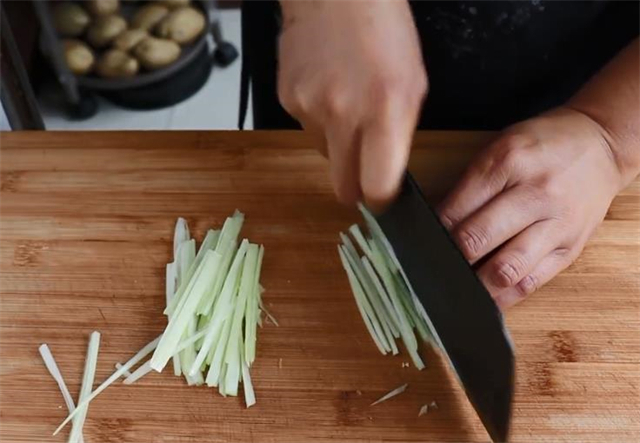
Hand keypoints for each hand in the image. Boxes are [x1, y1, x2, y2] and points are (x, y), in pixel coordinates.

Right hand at [278, 0, 426, 208]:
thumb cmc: (383, 29)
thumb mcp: (414, 83)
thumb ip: (400, 134)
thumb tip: (386, 170)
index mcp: (386, 110)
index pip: (377, 187)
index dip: (381, 198)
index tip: (382, 195)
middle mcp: (344, 114)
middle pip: (342, 187)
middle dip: (354, 185)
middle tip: (363, 168)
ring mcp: (309, 108)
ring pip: (324, 154)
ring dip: (337, 142)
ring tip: (347, 102)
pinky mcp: (287, 100)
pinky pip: (306, 128)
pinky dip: (319, 117)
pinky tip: (328, 87)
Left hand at [438, 108, 624, 308]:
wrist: (600, 145)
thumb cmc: (540, 145)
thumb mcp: (499, 148)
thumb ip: (467, 186)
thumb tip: (433, 226)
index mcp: (507, 163)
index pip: (456, 209)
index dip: (431, 234)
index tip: (416, 247)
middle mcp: (534, 194)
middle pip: (476, 240)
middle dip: (448, 259)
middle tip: (429, 269)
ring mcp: (556, 224)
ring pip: (505, 269)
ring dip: (474, 285)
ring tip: (454, 288)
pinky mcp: (570, 249)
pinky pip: (531, 283)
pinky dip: (502, 296)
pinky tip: (483, 298)